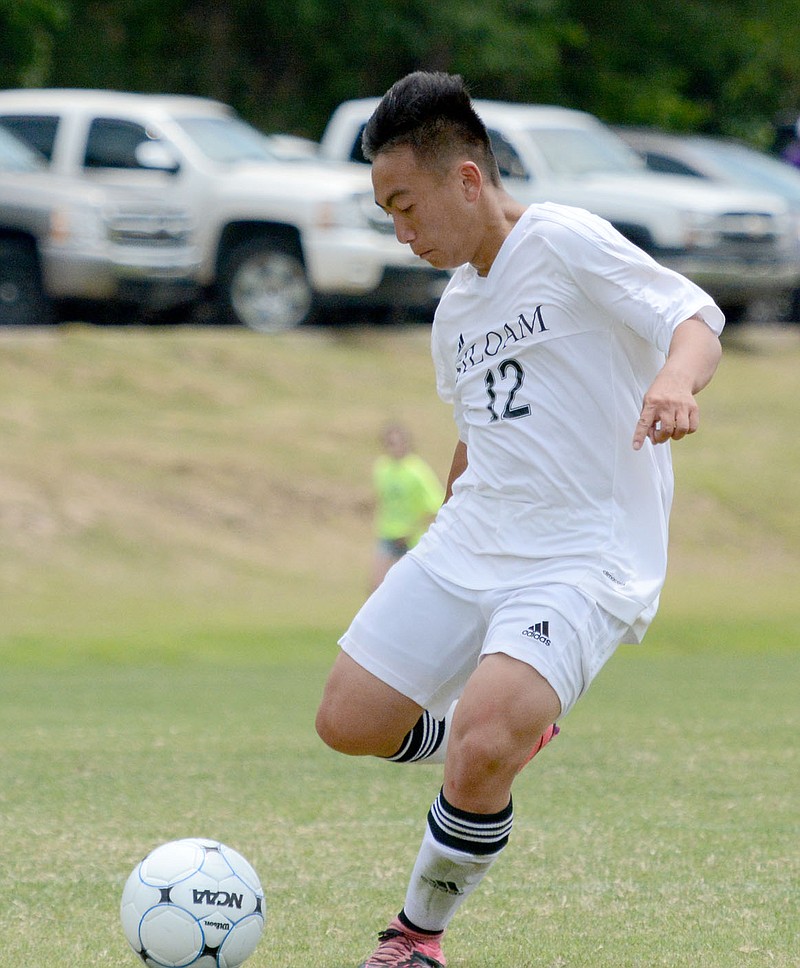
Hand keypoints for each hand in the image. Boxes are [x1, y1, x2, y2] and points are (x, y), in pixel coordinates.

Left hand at [632, 315, 720, 450]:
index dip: (640, 436)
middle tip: (660, 436)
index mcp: (652, 403)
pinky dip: (687, 431)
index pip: (644, 422)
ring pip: (681, 430)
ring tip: (671, 432)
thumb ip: (647, 420)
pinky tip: (682, 426)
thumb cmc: (659, 394)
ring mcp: (682, 405)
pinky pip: (692, 427)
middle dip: (662, 438)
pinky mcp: (693, 407)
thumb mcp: (647, 402)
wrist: (677, 377)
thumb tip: (654, 440)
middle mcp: (667, 404)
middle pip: (667, 429)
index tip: (636, 447)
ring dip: (675, 436)